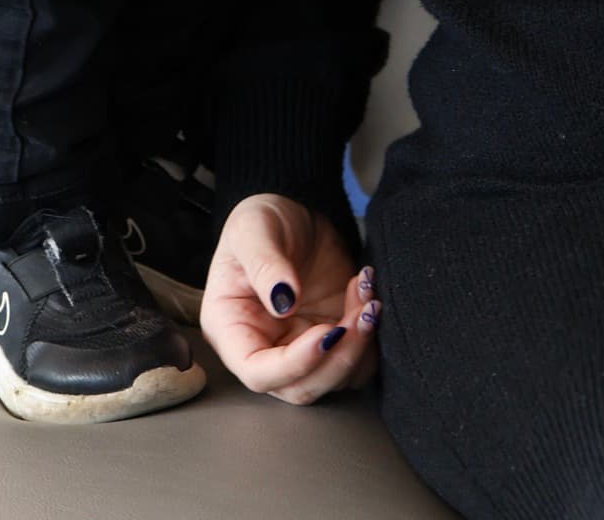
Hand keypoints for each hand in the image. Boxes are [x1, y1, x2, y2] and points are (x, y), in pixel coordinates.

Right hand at [199, 193, 379, 405]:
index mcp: (232, 329)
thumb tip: (283, 302)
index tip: (325, 330)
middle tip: (361, 313)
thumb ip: (265, 264)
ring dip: (359, 346)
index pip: (257, 372)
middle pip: (300, 387)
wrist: (294, 215)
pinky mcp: (331, 338)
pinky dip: (370, 339)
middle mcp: (265, 348)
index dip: (293, 364)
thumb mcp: (253, 229)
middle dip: (337, 359)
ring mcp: (301, 347)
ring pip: (333, 379)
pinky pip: (357, 361)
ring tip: (367, 296)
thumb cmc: (261, 222)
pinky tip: (368, 294)